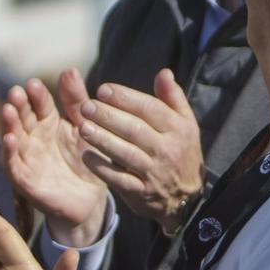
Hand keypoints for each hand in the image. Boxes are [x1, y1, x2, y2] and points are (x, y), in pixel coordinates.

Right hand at [1, 71, 110, 244]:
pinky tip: (9, 141)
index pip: (39, 104)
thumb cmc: (87, 159)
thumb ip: (77, 102)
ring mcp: (26, 159)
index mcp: (48, 122)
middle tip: (16, 92)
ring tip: (8, 111)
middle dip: (18, 105)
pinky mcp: (25, 181)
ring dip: (8, 125)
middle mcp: (32, 138)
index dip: (36, 94)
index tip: (33, 83)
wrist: (92, 200)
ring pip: (12, 138)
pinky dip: (8, 154)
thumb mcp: (85, 128)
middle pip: (21, 118)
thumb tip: (69, 70)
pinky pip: (13, 166)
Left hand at [78, 70, 205, 232]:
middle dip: (109, 116)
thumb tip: (164, 72)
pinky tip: (86, 156)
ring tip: (82, 126)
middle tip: (87, 106)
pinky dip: (103, 169)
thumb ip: (173, 97)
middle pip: (135, 129)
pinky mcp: (141, 192)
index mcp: (178, 128)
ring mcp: (154, 173)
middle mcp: (167, 150)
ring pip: (126, 154)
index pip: (150, 109)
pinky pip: (120, 180)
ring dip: (103, 140)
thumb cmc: (181, 150)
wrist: (187, 197)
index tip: (103, 89)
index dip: (126, 98)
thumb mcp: (185, 123)